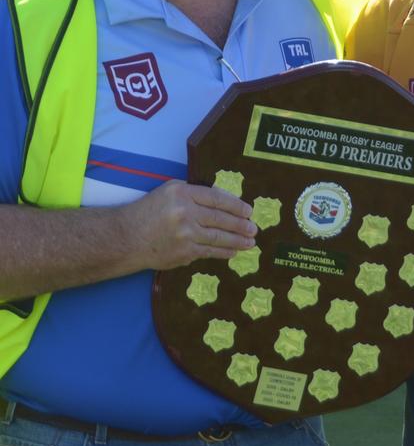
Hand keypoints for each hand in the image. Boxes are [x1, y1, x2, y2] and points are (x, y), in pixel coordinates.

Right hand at [127, 179, 255, 269]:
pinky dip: (223, 252)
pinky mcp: (184, 253)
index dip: (236, 205)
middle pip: (221, 219)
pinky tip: (233, 252)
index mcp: (183, 193)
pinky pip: (209, 252)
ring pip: (218, 237)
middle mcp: (185, 212)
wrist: (127, 237)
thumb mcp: (170, 192)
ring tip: (250, 242)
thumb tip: (225, 202)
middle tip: (254, 228)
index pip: (217, 198)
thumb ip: (195, 194)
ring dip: (237, 241)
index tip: (249, 211)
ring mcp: (186, 235)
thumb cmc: (149, 211)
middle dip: (241, 225)